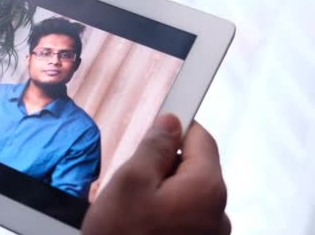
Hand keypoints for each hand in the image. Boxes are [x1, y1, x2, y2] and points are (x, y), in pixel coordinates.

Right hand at [82, 114, 229, 234]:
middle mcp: (217, 212)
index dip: (176, 128)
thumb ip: (154, 146)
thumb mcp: (130, 180)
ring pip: (184, 192)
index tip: (159, 126)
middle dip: (163, 165)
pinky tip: (140, 223)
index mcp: (206, 188)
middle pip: (193, 166)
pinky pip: (182, 215)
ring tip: (133, 207)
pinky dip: (163, 212)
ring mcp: (209, 233)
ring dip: (161, 191)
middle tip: (133, 179)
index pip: (201, 137)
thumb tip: (170, 123)